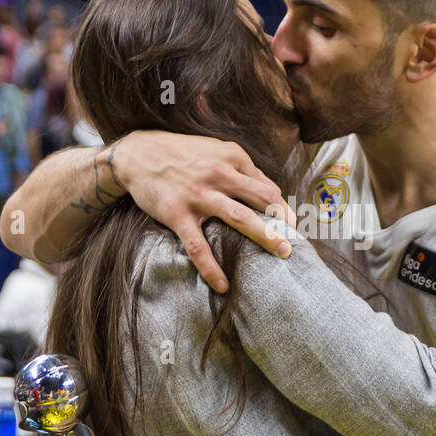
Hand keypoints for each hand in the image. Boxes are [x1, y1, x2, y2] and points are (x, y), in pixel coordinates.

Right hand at [112, 131, 296, 292]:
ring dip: (265, 237)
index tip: (292, 228)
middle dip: (284, 223)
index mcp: (233, 158)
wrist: (138, 154)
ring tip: (282, 254)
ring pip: (240, 218)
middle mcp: (220, 173)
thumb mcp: (216, 151)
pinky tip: (223, 285)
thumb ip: (243, 170)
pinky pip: (198, 246)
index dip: (284, 209)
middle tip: (296, 244)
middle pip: (263, 199)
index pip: (268, 187)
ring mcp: (199, 194)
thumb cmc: (183, 154)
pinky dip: (212, 268)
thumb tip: (274, 192)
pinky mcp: (178, 213)